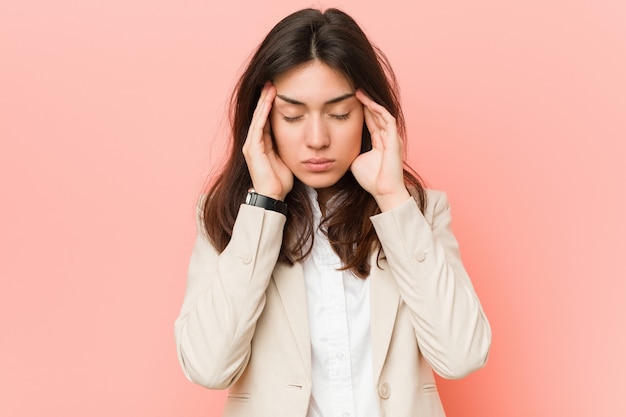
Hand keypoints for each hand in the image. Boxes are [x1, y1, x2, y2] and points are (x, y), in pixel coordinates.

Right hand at [242, 82, 293, 200]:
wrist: (273, 196)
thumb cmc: (281, 180)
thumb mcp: (288, 158)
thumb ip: (289, 146)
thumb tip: (302, 135)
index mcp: (262, 143)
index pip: (266, 119)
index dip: (271, 104)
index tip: (279, 89)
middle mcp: (254, 141)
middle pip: (260, 114)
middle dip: (266, 98)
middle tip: (272, 81)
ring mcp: (251, 144)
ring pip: (258, 117)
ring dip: (264, 101)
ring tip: (270, 86)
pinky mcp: (253, 148)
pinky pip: (259, 126)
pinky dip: (263, 112)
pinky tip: (269, 101)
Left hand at [351, 90, 409, 210]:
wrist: (383, 191)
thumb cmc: (371, 180)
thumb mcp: (355, 160)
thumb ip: (350, 151)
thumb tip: (338, 146)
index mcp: (379, 142)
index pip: (370, 121)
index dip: (362, 110)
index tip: (350, 100)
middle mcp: (387, 138)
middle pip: (376, 115)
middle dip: (365, 102)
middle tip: (354, 90)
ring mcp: (392, 138)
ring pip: (382, 114)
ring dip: (371, 103)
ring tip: (360, 92)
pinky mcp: (394, 140)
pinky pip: (387, 120)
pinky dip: (378, 111)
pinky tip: (369, 104)